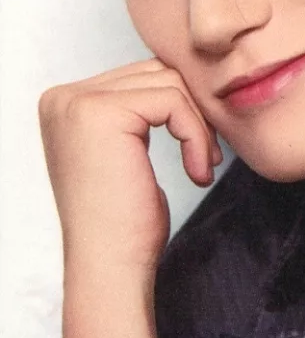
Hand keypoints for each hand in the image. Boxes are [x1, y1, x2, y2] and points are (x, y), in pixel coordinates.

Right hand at [38, 58, 220, 279]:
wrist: (111, 266)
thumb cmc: (124, 223)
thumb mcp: (125, 154)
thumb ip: (134, 112)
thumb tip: (172, 76)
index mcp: (64, 104)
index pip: (140, 76)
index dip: (180, 109)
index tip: (199, 150)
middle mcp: (62, 98)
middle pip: (154, 72)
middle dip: (192, 112)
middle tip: (208, 157)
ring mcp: (76, 103)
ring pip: (168, 84)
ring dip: (198, 126)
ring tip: (203, 167)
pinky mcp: (101, 113)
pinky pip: (173, 101)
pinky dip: (196, 136)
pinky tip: (198, 173)